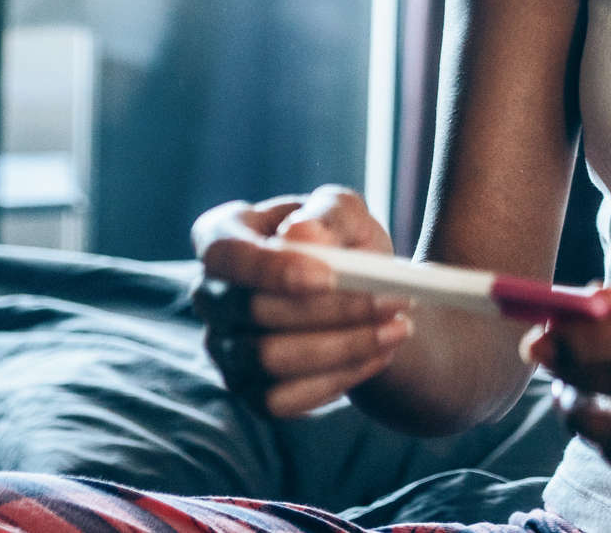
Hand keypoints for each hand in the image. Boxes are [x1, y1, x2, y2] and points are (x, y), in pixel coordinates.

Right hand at [190, 185, 411, 418]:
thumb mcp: (344, 210)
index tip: (328, 277)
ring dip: (344, 346)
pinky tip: (379, 355)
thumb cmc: (341, 240)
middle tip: (395, 300)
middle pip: (255, 310)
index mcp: (221, 236)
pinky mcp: (248, 390)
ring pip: (271, 359)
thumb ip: (327, 214)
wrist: (360, 292)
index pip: (223, 253)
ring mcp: (224, 347)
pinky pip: (282, 400)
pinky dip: (338, 379)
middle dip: (332, 308)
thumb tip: (302, 235)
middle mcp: (212, 295)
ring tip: (398, 328)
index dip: (270, 268)